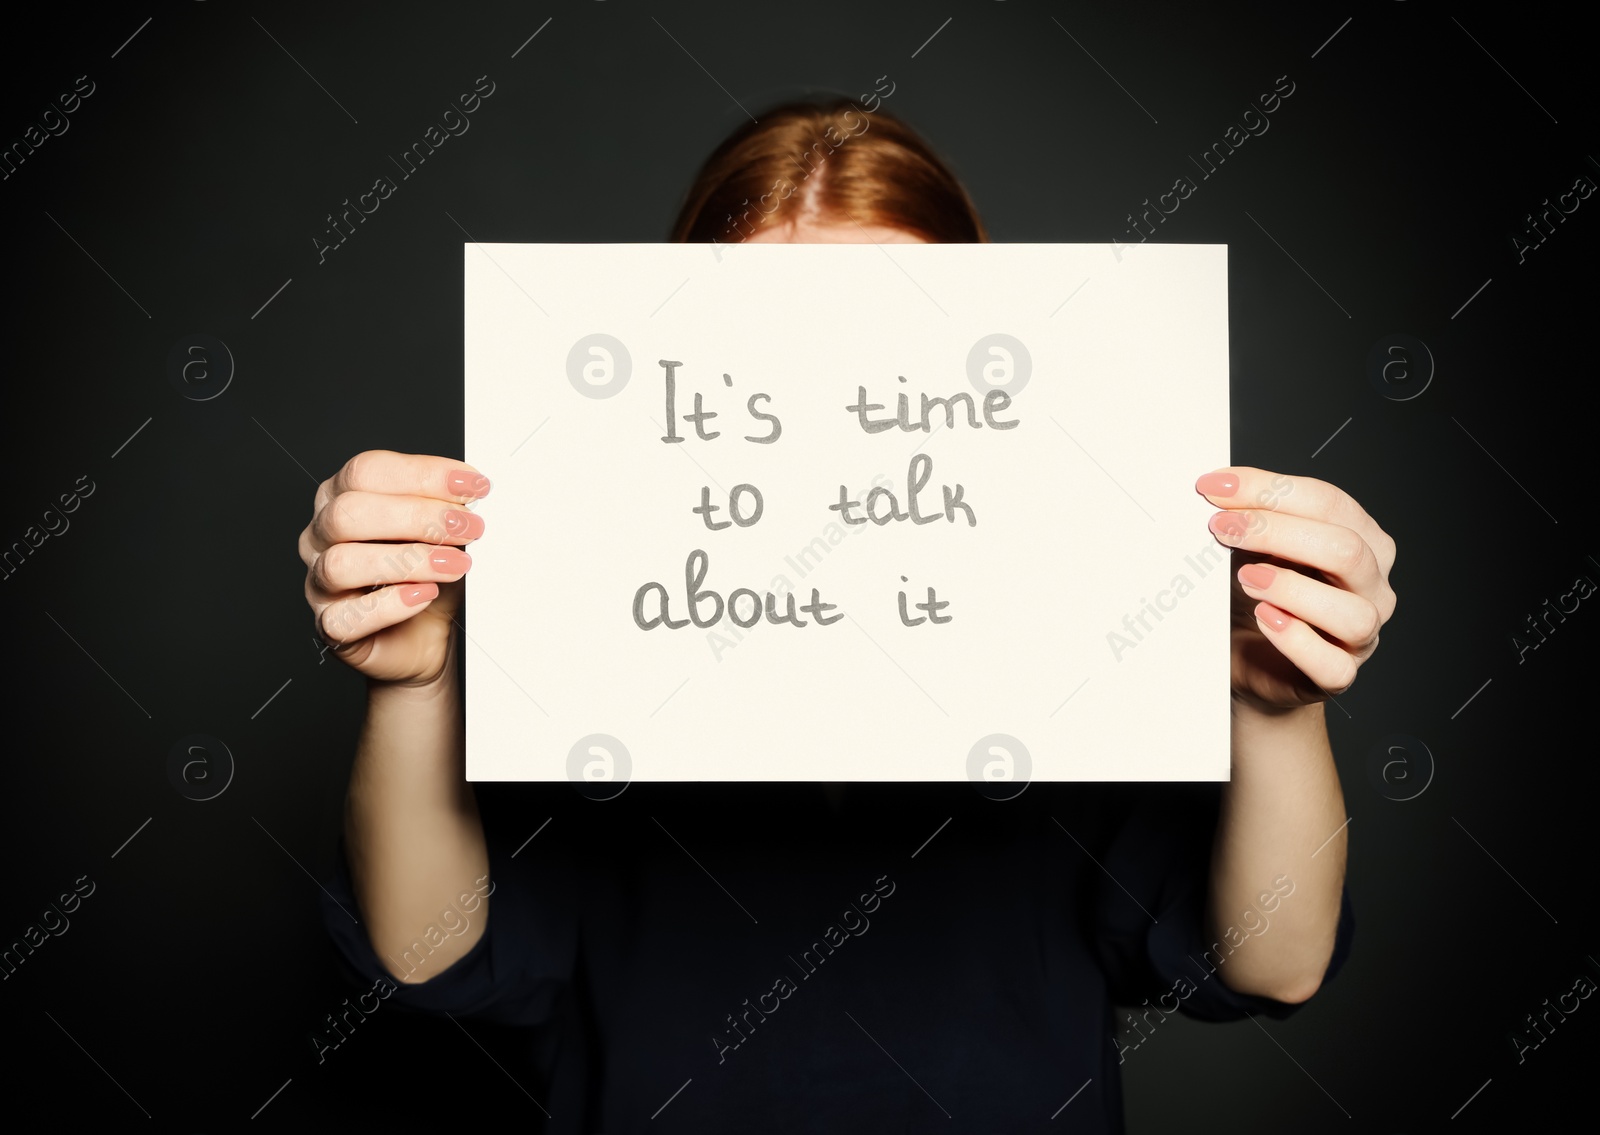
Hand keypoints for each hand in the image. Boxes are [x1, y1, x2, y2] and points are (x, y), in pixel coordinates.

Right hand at [299, 451, 489, 685]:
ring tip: (455, 565)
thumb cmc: (429, 575)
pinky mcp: (329, 625)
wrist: (429, 635)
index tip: (472, 485)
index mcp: (342, 496)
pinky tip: (426, 595)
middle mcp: (321, 535)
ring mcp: (319, 581)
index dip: (422, 474)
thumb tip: (472, 489)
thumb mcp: (442, 533)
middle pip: (349, 513)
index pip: (367, 471)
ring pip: (342, 563)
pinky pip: (346, 617)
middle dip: (417, 517)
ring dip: (409, 561)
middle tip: (468, 527)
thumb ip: (446, 506)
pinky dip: (390, 605)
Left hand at [1194, 467, 1396, 712]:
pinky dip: (1295, 640)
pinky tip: (1264, 618)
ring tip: (1246, 577)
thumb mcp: (1253, 548)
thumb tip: (1216, 489)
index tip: (1216, 487)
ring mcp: (1362, 635)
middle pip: (1346, 549)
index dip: (1271, 490)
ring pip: (1352, 612)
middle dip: (1276, 531)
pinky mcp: (1339, 675)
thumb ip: (1249, 519)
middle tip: (1223, 528)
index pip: (1330, 504)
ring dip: (1291, 588)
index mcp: (1363, 541)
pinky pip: (1332, 665)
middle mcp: (1371, 586)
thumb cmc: (1256, 597)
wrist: (1250, 658)